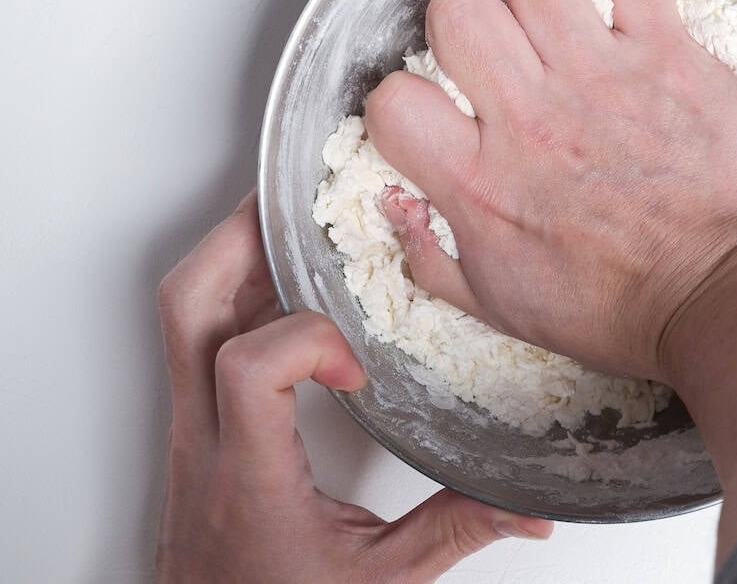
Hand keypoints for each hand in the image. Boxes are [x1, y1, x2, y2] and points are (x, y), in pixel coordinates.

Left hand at [155, 192, 551, 582]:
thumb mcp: (378, 580)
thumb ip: (453, 531)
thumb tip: (528, 510)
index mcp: (249, 474)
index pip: (247, 366)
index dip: (308, 340)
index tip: (355, 366)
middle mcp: (204, 440)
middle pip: (187, 304)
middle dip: (242, 238)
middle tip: (301, 215)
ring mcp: (189, 428)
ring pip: (181, 310)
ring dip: (236, 257)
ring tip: (298, 240)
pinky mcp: (193, 426)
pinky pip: (197, 334)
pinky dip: (240, 293)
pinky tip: (291, 298)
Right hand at [365, 0, 736, 379]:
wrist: (730, 297)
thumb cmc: (626, 311)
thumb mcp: (504, 308)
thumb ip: (434, 258)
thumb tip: (396, 206)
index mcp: (483, 184)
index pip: (392, 100)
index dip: (402, 102)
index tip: (435, 113)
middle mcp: (532, 119)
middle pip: (455, 10)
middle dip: (465, 29)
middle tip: (497, 60)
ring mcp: (603, 78)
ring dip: (536, 3)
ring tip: (560, 37)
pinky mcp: (670, 55)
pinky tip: (622, 23)